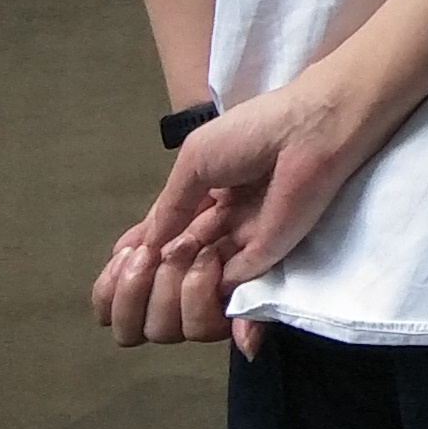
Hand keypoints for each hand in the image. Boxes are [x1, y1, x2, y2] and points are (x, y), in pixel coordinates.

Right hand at [89, 81, 365, 346]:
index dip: (136, 258)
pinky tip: (191, 273)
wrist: (307, 130)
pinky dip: (204, 295)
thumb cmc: (252, 134)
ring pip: (194, 295)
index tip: (120, 262)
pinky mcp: (264, 265)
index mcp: (200, 205)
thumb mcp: (195, 162)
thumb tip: (146, 250)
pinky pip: (229, 299)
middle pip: (171, 276)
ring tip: (173, 262)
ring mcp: (240, 252)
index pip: (160, 244)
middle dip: (149, 277)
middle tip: (146, 262)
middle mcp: (217, 234)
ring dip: (173, 288)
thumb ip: (170, 207)